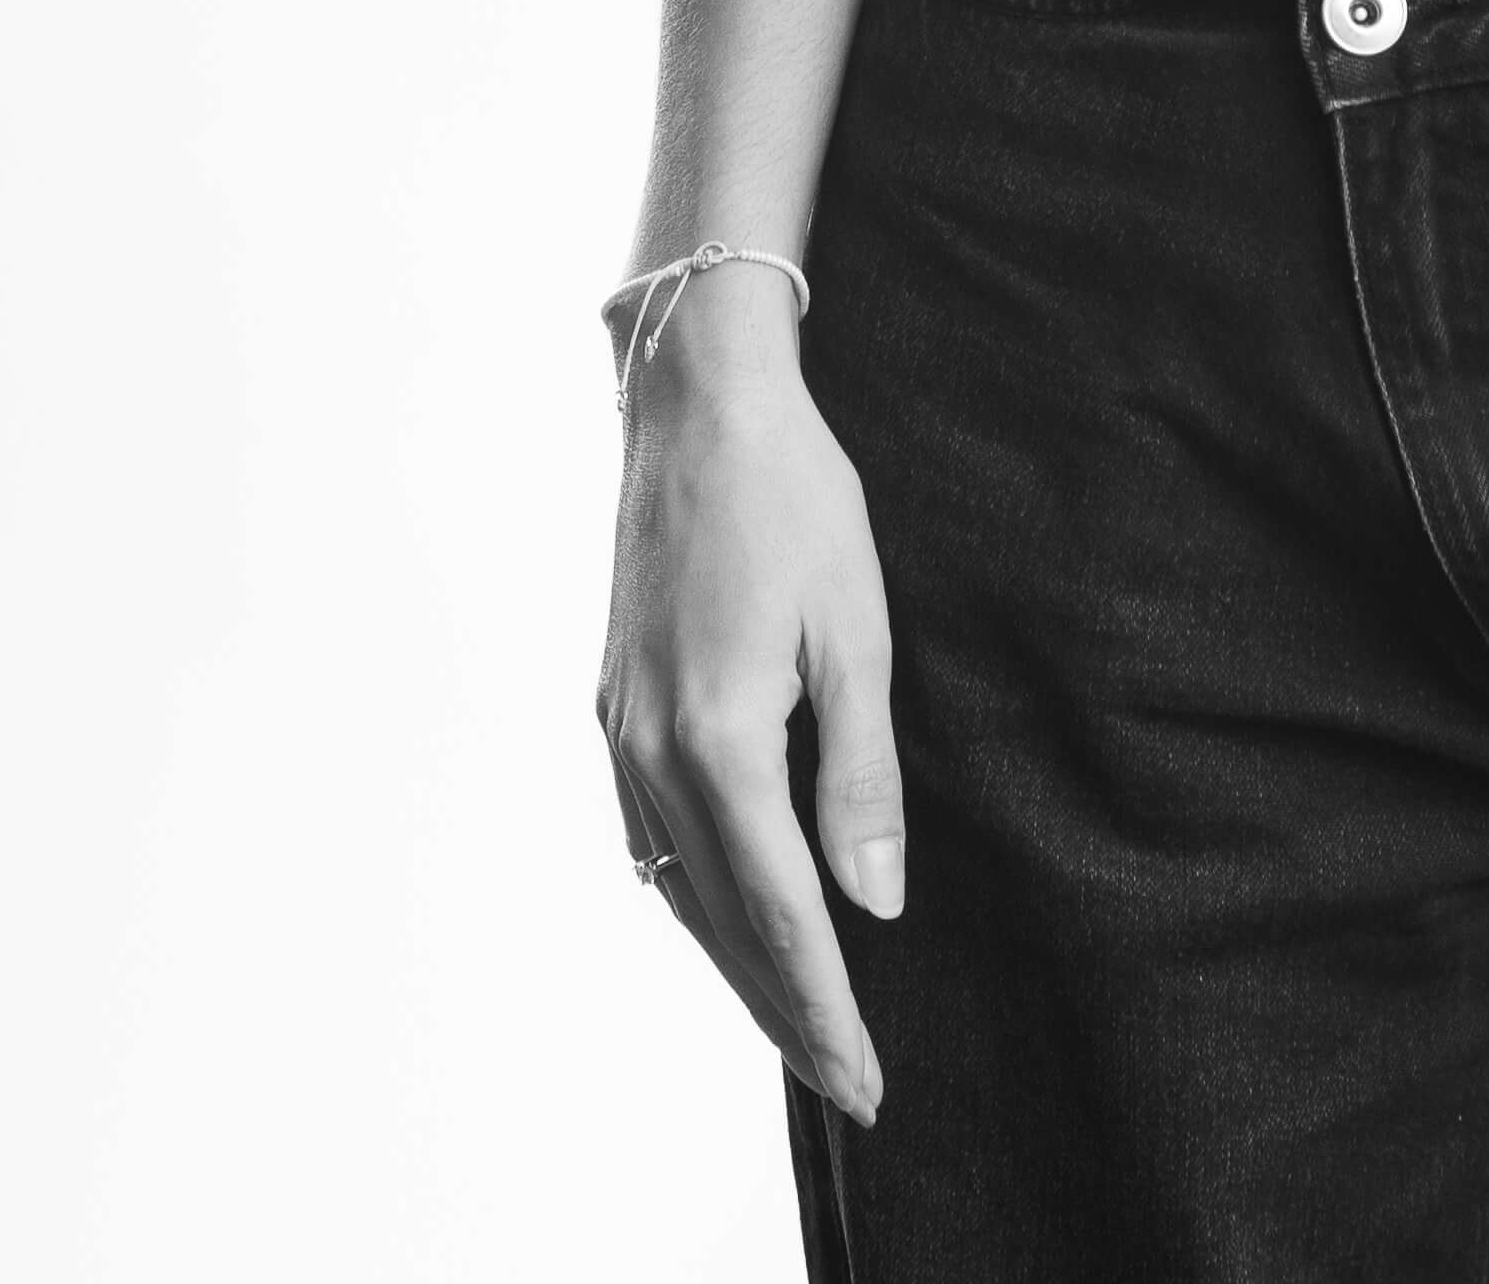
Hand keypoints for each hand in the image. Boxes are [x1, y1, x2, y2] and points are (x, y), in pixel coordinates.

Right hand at [596, 288, 902, 1124]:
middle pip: (722, 923)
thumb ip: (861, 774)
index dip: (827, 1005)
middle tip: (848, 1084)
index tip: (867, 1079)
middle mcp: (651, 753)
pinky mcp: (612, 708)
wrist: (696, 404)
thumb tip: (875, 901)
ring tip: (799, 1023)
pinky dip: (696, 898)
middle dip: (786, 1011)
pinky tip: (731, 917)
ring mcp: (619, 734)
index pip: (784, 913)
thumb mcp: (856, 627)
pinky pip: (650, 839)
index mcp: (718, 739)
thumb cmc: (793, 497)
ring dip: (737, 964)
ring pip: (678, 890)